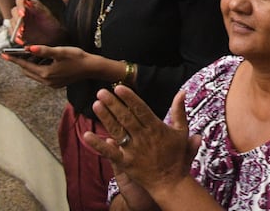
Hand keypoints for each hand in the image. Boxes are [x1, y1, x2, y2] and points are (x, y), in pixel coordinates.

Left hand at [3, 44, 89, 87]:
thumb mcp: (60, 52)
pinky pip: (41, 77)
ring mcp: (51, 83)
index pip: (25, 65)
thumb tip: (29, 48)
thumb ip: (44, 51)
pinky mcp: (56, 84)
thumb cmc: (77, 58)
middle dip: (20, 62)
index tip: (4, 54)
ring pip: (34, 75)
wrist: (91, 68)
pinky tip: (41, 62)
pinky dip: (37, 69)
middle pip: (27, 71)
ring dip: (29, 66)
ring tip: (27, 56)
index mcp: (45, 73)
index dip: (14, 59)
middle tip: (14, 54)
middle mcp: (46, 81)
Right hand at [11, 0, 65, 45]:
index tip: (22, 14)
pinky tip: (21, 41)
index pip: (20, 1)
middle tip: (22, 28)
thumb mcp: (46, 15)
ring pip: (12, 22)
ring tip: (21, 36)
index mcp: (30, 5)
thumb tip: (29, 2)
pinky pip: (12, 33)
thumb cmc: (51, 23)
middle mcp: (22, 12)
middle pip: (14, 12)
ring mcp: (18, 21)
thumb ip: (38, 8)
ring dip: (15, 29)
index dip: (20, 6)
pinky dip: (15, 37)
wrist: (52, 36)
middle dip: (17, 20)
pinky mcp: (17, 30)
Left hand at [82, 87, 201, 196]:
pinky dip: (98, 144)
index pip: (140, 109)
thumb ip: (179, 111)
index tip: (119, 87)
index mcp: (156, 128)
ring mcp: (133, 150)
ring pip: (117, 131)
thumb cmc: (176, 155)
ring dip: (106, 117)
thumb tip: (182, 91)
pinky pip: (109, 152)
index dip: (129, 98)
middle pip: (126, 117)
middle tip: (101, 92)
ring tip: (96, 104)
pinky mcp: (125, 162)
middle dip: (113, 104)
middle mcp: (143, 137)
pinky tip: (87, 135)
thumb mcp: (182, 131)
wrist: (170, 181)